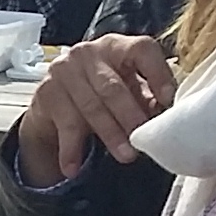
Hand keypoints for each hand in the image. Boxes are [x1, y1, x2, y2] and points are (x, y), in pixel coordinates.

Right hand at [16, 32, 176, 182]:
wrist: (53, 103)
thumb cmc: (100, 94)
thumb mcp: (127, 90)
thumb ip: (147, 98)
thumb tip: (169, 116)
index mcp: (117, 46)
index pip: (141, 50)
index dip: (157, 74)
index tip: (168, 100)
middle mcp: (88, 52)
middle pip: (113, 86)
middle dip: (130, 116)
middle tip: (144, 139)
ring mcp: (63, 70)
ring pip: (91, 107)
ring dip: (110, 135)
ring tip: (125, 156)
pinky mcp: (46, 92)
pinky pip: (65, 125)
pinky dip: (71, 149)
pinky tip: (74, 168)